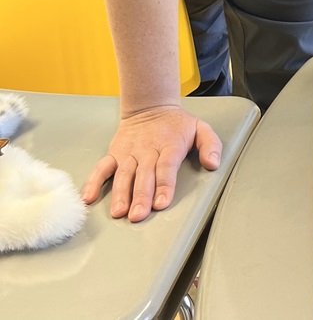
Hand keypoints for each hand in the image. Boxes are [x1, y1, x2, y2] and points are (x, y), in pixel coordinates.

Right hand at [82, 106, 222, 221]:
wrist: (150, 106)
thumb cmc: (177, 124)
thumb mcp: (200, 128)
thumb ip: (210, 145)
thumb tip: (213, 163)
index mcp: (169, 145)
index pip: (166, 167)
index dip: (164, 184)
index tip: (161, 202)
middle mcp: (148, 150)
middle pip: (144, 174)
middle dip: (141, 195)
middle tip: (138, 215)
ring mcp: (129, 152)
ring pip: (124, 174)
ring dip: (120, 193)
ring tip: (119, 212)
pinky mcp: (115, 153)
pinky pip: (102, 167)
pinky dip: (94, 181)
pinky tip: (89, 197)